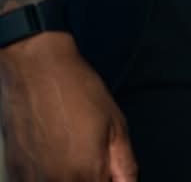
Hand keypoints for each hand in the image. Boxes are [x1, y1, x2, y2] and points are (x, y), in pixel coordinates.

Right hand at [0, 31, 136, 180]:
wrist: (38, 71)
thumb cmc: (78, 93)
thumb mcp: (117, 128)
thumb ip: (125, 167)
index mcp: (84, 175)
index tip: (111, 175)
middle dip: (93, 180)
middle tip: (97, 164)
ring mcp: (29, 181)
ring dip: (71, 180)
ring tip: (74, 157)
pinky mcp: (14, 173)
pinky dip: (48, 179)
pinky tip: (55, 159)